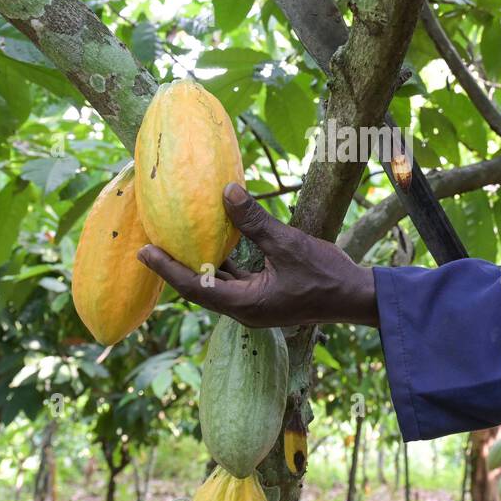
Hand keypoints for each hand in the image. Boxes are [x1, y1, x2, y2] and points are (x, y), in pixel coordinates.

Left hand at [138, 183, 379, 329]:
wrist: (356, 297)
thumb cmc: (325, 274)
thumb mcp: (288, 244)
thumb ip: (255, 221)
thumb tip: (227, 190)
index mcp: (246, 305)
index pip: (195, 288)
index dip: (168, 269)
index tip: (144, 252)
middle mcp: (245, 310)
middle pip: (199, 290)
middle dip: (175, 269)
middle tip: (150, 247)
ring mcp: (256, 306)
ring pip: (216, 287)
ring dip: (196, 268)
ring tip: (175, 245)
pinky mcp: (266, 298)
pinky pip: (234, 283)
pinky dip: (220, 267)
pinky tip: (214, 247)